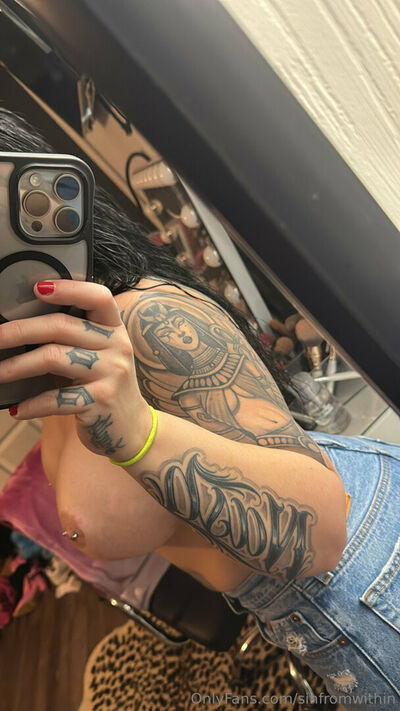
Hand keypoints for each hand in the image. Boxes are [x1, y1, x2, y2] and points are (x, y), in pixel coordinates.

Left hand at [0, 280, 150, 459]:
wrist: (132, 429)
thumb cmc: (105, 386)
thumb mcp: (100, 355)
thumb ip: (75, 338)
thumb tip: (20, 329)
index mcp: (114, 329)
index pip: (98, 298)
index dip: (69, 288)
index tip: (37, 288)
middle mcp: (116, 347)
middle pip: (62, 326)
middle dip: (20, 330)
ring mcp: (111, 374)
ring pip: (53, 358)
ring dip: (16, 366)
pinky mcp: (100, 402)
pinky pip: (56, 399)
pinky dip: (32, 404)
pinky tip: (17, 409)